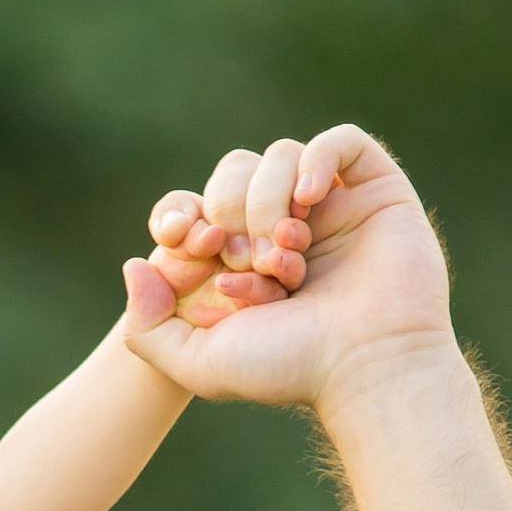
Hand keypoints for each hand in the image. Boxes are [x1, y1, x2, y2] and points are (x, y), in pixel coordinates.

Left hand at [119, 127, 455, 413]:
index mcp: (248, 259)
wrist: (364, 368)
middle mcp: (291, 228)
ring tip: (284, 252)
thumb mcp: (198, 363)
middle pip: (237, 174)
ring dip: (270, 199)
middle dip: (231, 212)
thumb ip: (146, 329)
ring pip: (282, 157)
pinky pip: (341, 142)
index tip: (198, 248)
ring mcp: (335, 208)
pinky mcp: (378, 191)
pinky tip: (307, 201)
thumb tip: (133, 265)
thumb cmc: (290, 368)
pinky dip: (317, 159)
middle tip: (248, 261)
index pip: (203, 207)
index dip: (190, 219)